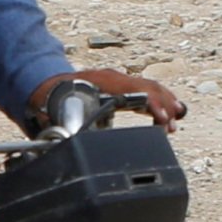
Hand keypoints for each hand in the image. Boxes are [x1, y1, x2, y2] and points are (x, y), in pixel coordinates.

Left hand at [33, 67, 185, 127]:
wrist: (46, 85)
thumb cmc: (53, 99)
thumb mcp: (60, 113)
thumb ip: (68, 128)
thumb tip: (73, 143)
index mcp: (102, 82)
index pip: (135, 90)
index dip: (152, 104)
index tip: (163, 120)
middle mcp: (113, 77)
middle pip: (148, 86)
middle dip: (164, 105)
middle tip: (172, 126)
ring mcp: (117, 80)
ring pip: (149, 86)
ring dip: (164, 102)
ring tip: (175, 119)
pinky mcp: (120, 85)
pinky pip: (143, 89)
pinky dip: (157, 99)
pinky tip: (166, 111)